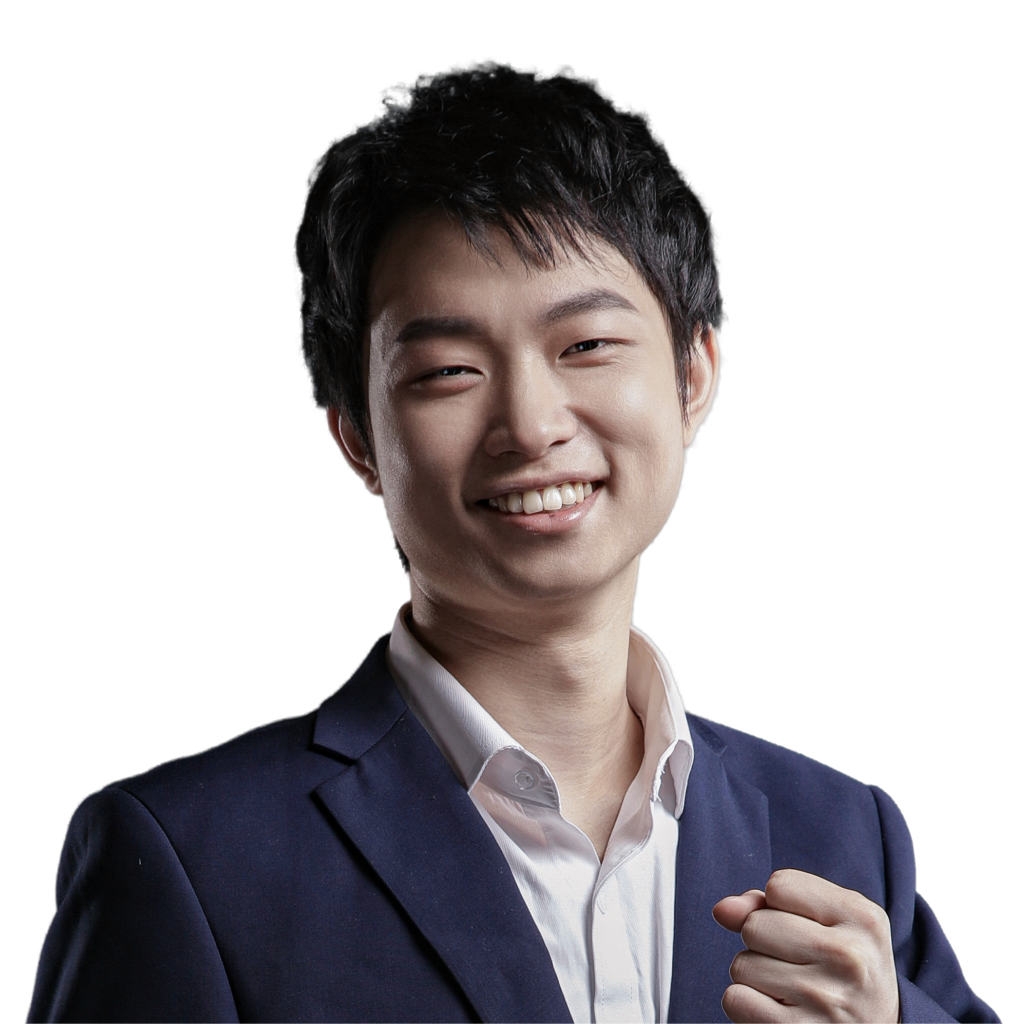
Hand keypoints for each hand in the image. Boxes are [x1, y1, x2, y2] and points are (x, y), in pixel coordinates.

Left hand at [712, 869, 899, 1023]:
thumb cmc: (843, 965)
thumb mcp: (828, 921)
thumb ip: (769, 904)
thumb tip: (721, 910)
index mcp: (862, 918)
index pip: (779, 886)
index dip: (778, 905)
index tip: (805, 926)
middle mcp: (849, 957)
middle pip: (754, 925)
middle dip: (762, 941)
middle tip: (797, 962)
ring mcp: (826, 1000)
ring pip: (742, 965)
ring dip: (754, 976)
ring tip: (790, 988)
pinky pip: (736, 1000)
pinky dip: (746, 1004)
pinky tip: (777, 1010)